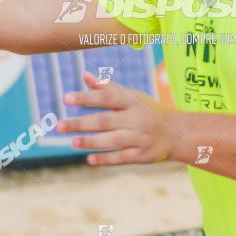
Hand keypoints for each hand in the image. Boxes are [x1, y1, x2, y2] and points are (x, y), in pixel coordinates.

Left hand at [56, 71, 180, 165]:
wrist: (177, 132)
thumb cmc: (146, 110)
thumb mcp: (131, 96)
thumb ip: (107, 87)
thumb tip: (84, 75)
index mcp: (132, 100)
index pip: (107, 97)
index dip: (86, 97)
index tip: (66, 98)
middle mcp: (136, 118)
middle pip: (105, 121)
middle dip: (81, 124)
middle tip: (59, 126)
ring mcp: (140, 137)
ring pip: (113, 140)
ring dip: (91, 142)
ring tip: (72, 142)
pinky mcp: (142, 155)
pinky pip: (122, 157)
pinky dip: (106, 159)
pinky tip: (89, 159)